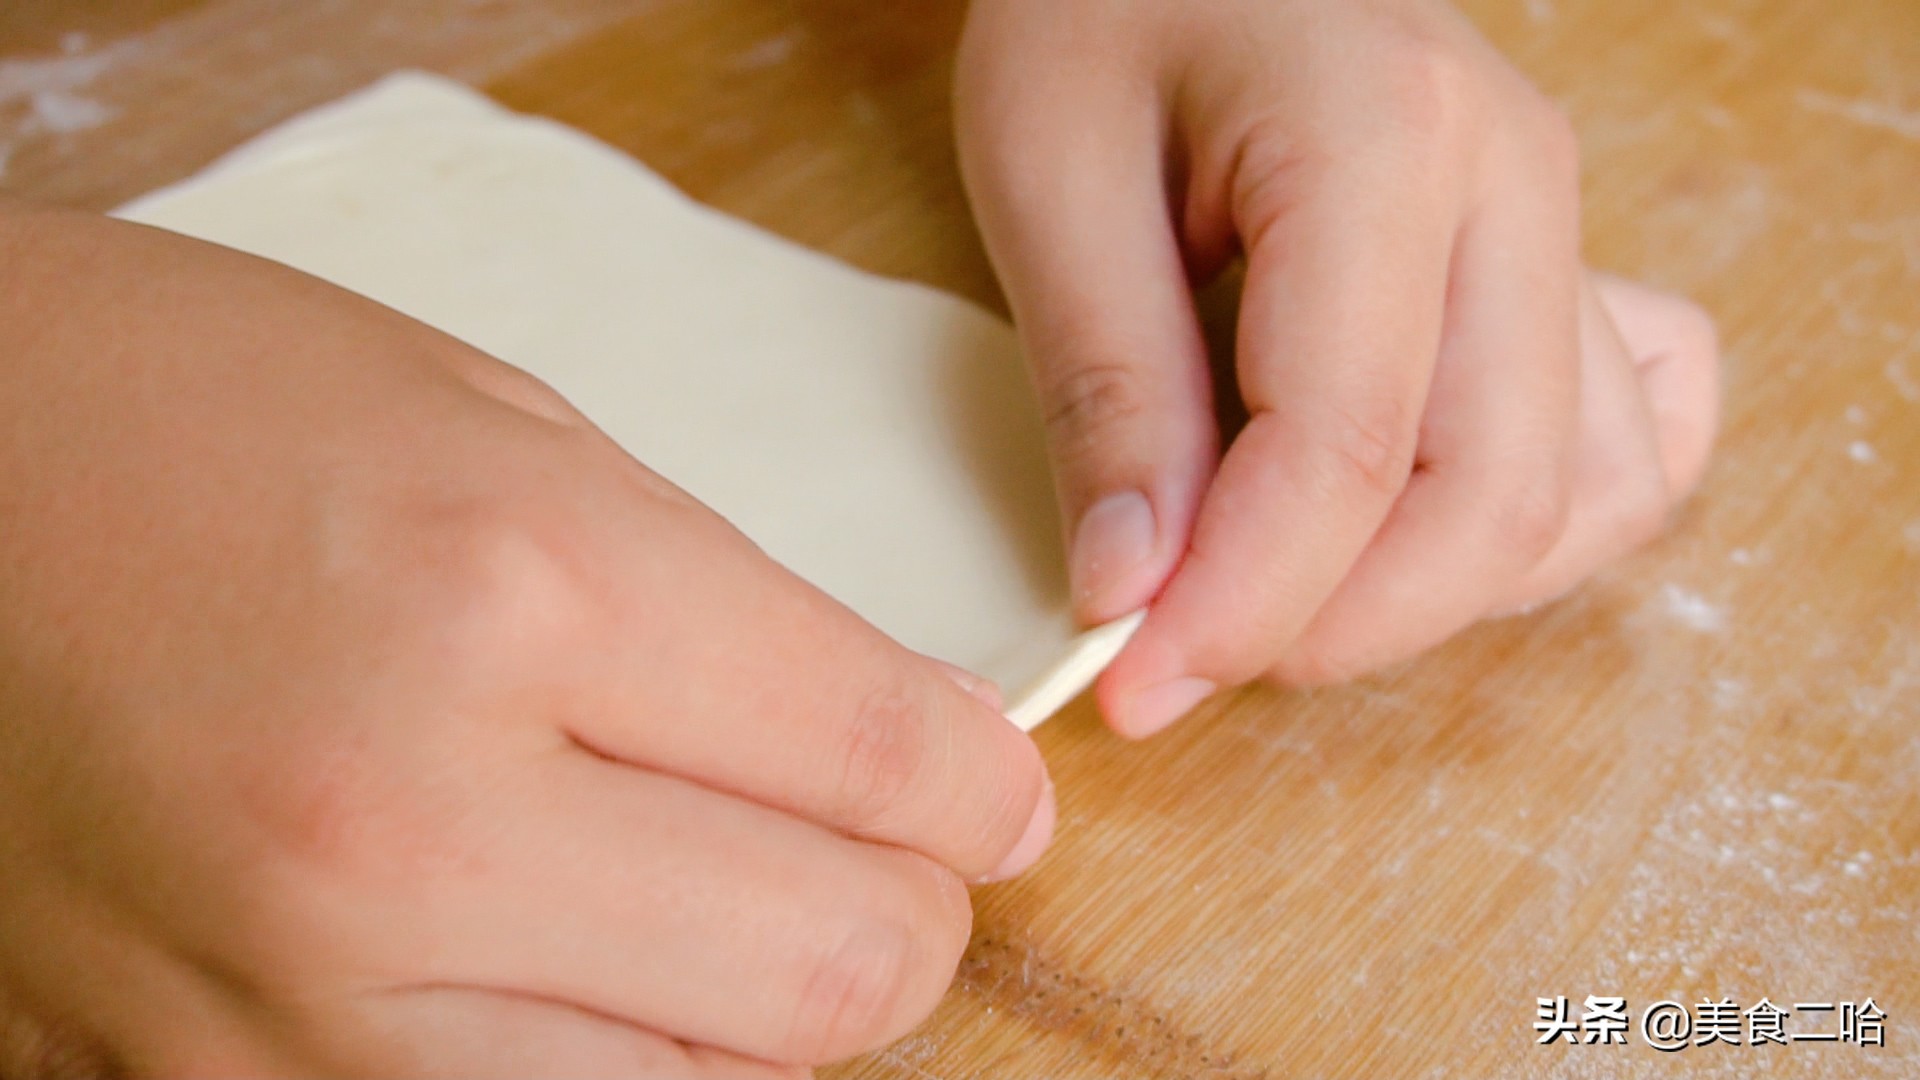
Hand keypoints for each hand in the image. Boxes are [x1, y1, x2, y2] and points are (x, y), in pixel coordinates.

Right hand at [0, 204, 1051, 1076]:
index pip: (878, 760)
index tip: (993, 789)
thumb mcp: (511, 438)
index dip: (982, 786)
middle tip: (888, 850)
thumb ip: (727, 617)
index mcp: (517, 594)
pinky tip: (583, 965)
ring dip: (764, 1010)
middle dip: (909, 913)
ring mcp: (299, 1003)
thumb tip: (909, 761)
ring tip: (724, 904)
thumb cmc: (215, 413)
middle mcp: (413, 827)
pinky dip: (608, 1066)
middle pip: (835, 975)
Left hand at [954, 0, 1719, 735]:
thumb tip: (1137, 593)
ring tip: (1280, 594)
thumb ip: (1107, 388)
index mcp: (1387, 137)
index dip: (1243, 602)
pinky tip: (1405, 527)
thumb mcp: (1050, 172)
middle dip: (1338, 626)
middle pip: (1493, 498)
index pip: (1350, 445)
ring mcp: (1559, 221)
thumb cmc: (1106, 4)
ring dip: (1436, 594)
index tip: (1134, 684)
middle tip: (1187, 656)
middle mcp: (1517, 182)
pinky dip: (1528, 528)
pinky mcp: (1558, 260)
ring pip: (1580, 492)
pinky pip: (1618, 442)